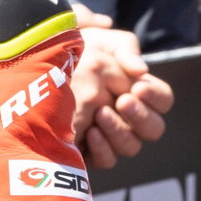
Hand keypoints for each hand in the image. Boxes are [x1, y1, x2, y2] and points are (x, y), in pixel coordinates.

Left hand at [68, 17, 170, 169]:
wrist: (37, 67)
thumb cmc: (75, 50)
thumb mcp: (100, 40)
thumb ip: (126, 48)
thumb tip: (141, 70)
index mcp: (137, 91)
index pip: (163, 100)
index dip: (156, 97)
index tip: (138, 88)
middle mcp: (128, 118)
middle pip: (154, 129)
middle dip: (141, 116)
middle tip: (122, 101)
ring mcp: (110, 136)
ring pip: (131, 147)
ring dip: (119, 130)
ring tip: (100, 113)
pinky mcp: (89, 152)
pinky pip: (107, 160)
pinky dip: (102, 148)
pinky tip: (89, 132)